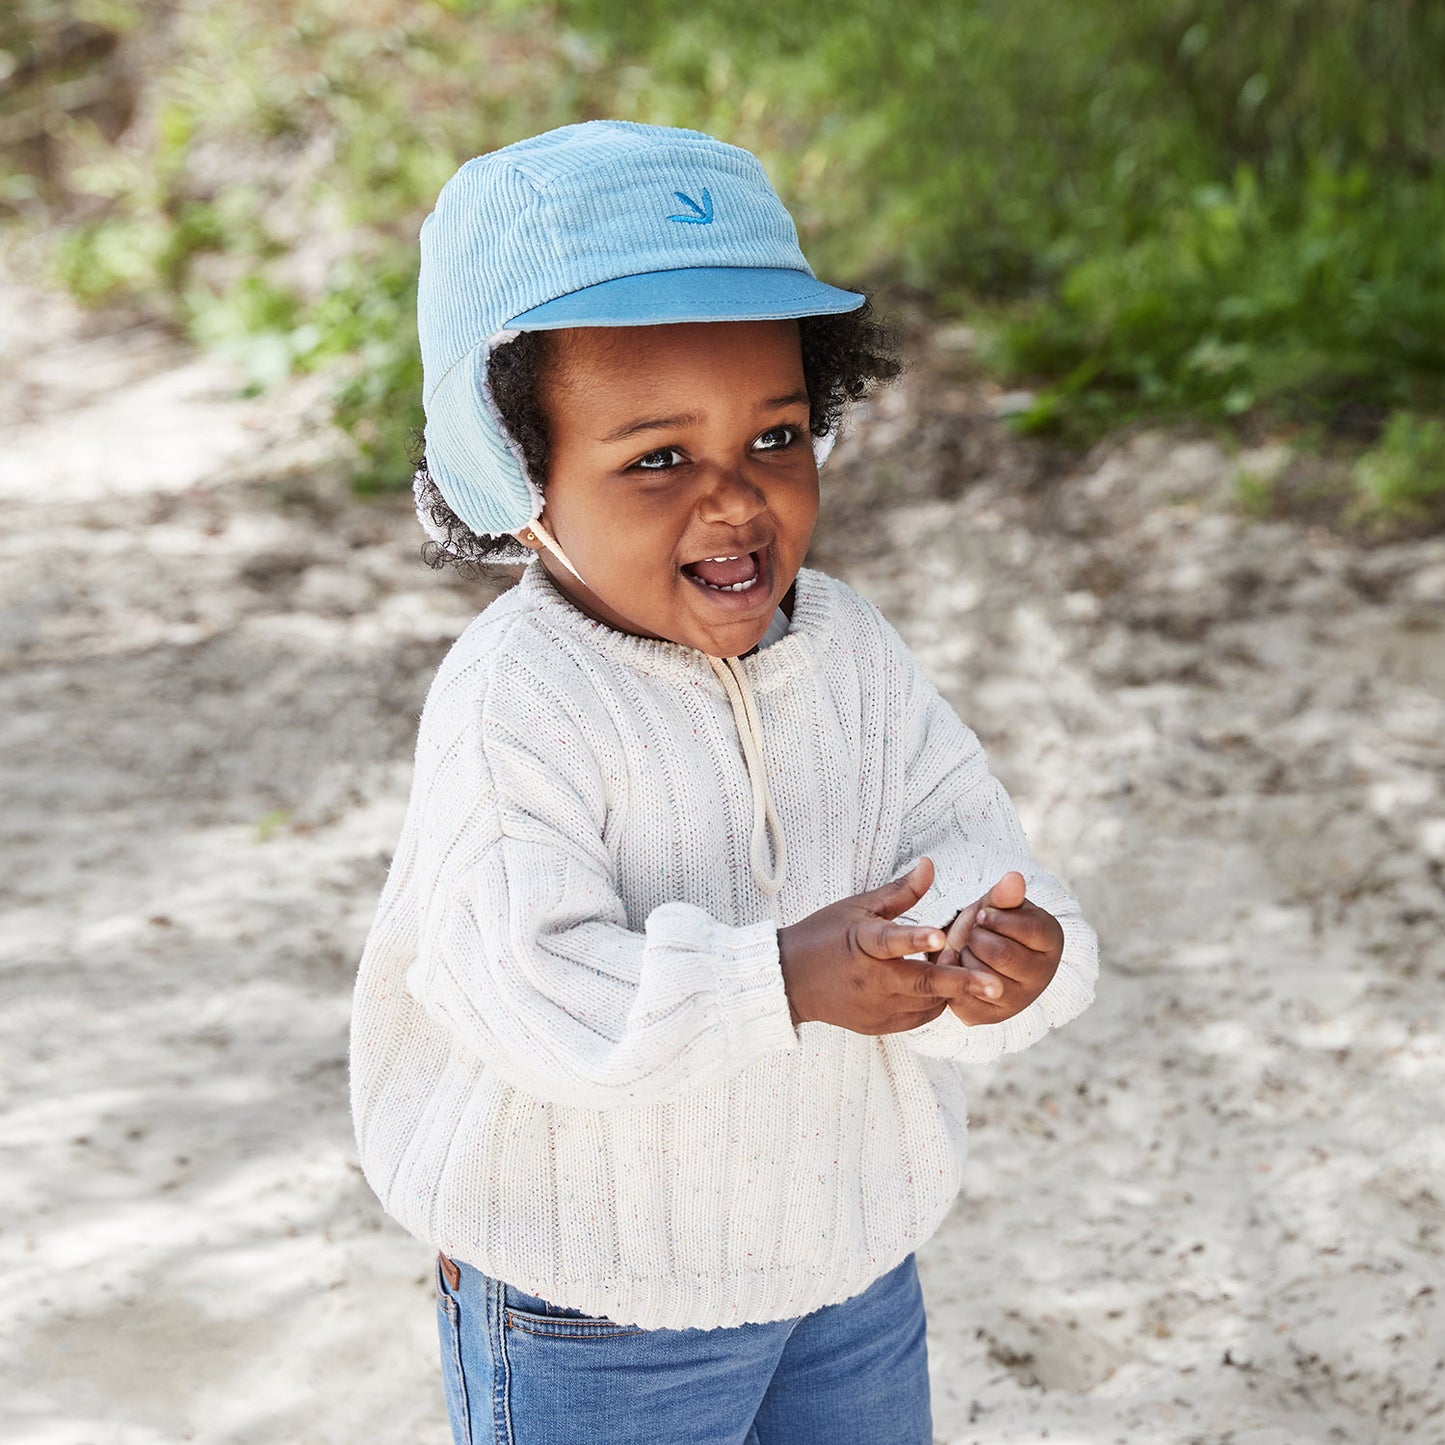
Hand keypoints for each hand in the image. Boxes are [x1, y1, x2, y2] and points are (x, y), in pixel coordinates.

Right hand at [777, 858, 993, 1034]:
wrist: (789, 982)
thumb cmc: (824, 936)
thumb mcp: (857, 908)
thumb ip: (899, 892)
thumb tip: (930, 865)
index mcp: (861, 944)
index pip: (890, 940)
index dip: (915, 937)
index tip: (942, 933)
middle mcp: (869, 980)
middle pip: (921, 983)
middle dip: (961, 983)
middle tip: (997, 986)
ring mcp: (875, 1007)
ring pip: (926, 1003)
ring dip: (952, 991)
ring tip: (983, 982)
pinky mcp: (879, 1026)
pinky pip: (918, 1017)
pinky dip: (935, 1003)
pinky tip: (946, 989)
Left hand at [930, 871, 1063, 1024]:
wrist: (972, 954)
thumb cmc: (990, 925)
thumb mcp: (997, 905)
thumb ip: (1005, 895)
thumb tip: (1014, 877)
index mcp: (1051, 942)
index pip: (1030, 929)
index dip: (999, 918)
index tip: (984, 914)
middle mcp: (1042, 976)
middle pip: (1003, 954)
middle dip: (978, 937)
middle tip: (975, 933)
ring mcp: (1018, 1000)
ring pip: (982, 975)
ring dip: (965, 956)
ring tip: (970, 950)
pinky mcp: (991, 1016)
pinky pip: (964, 996)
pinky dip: (953, 977)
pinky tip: (959, 968)